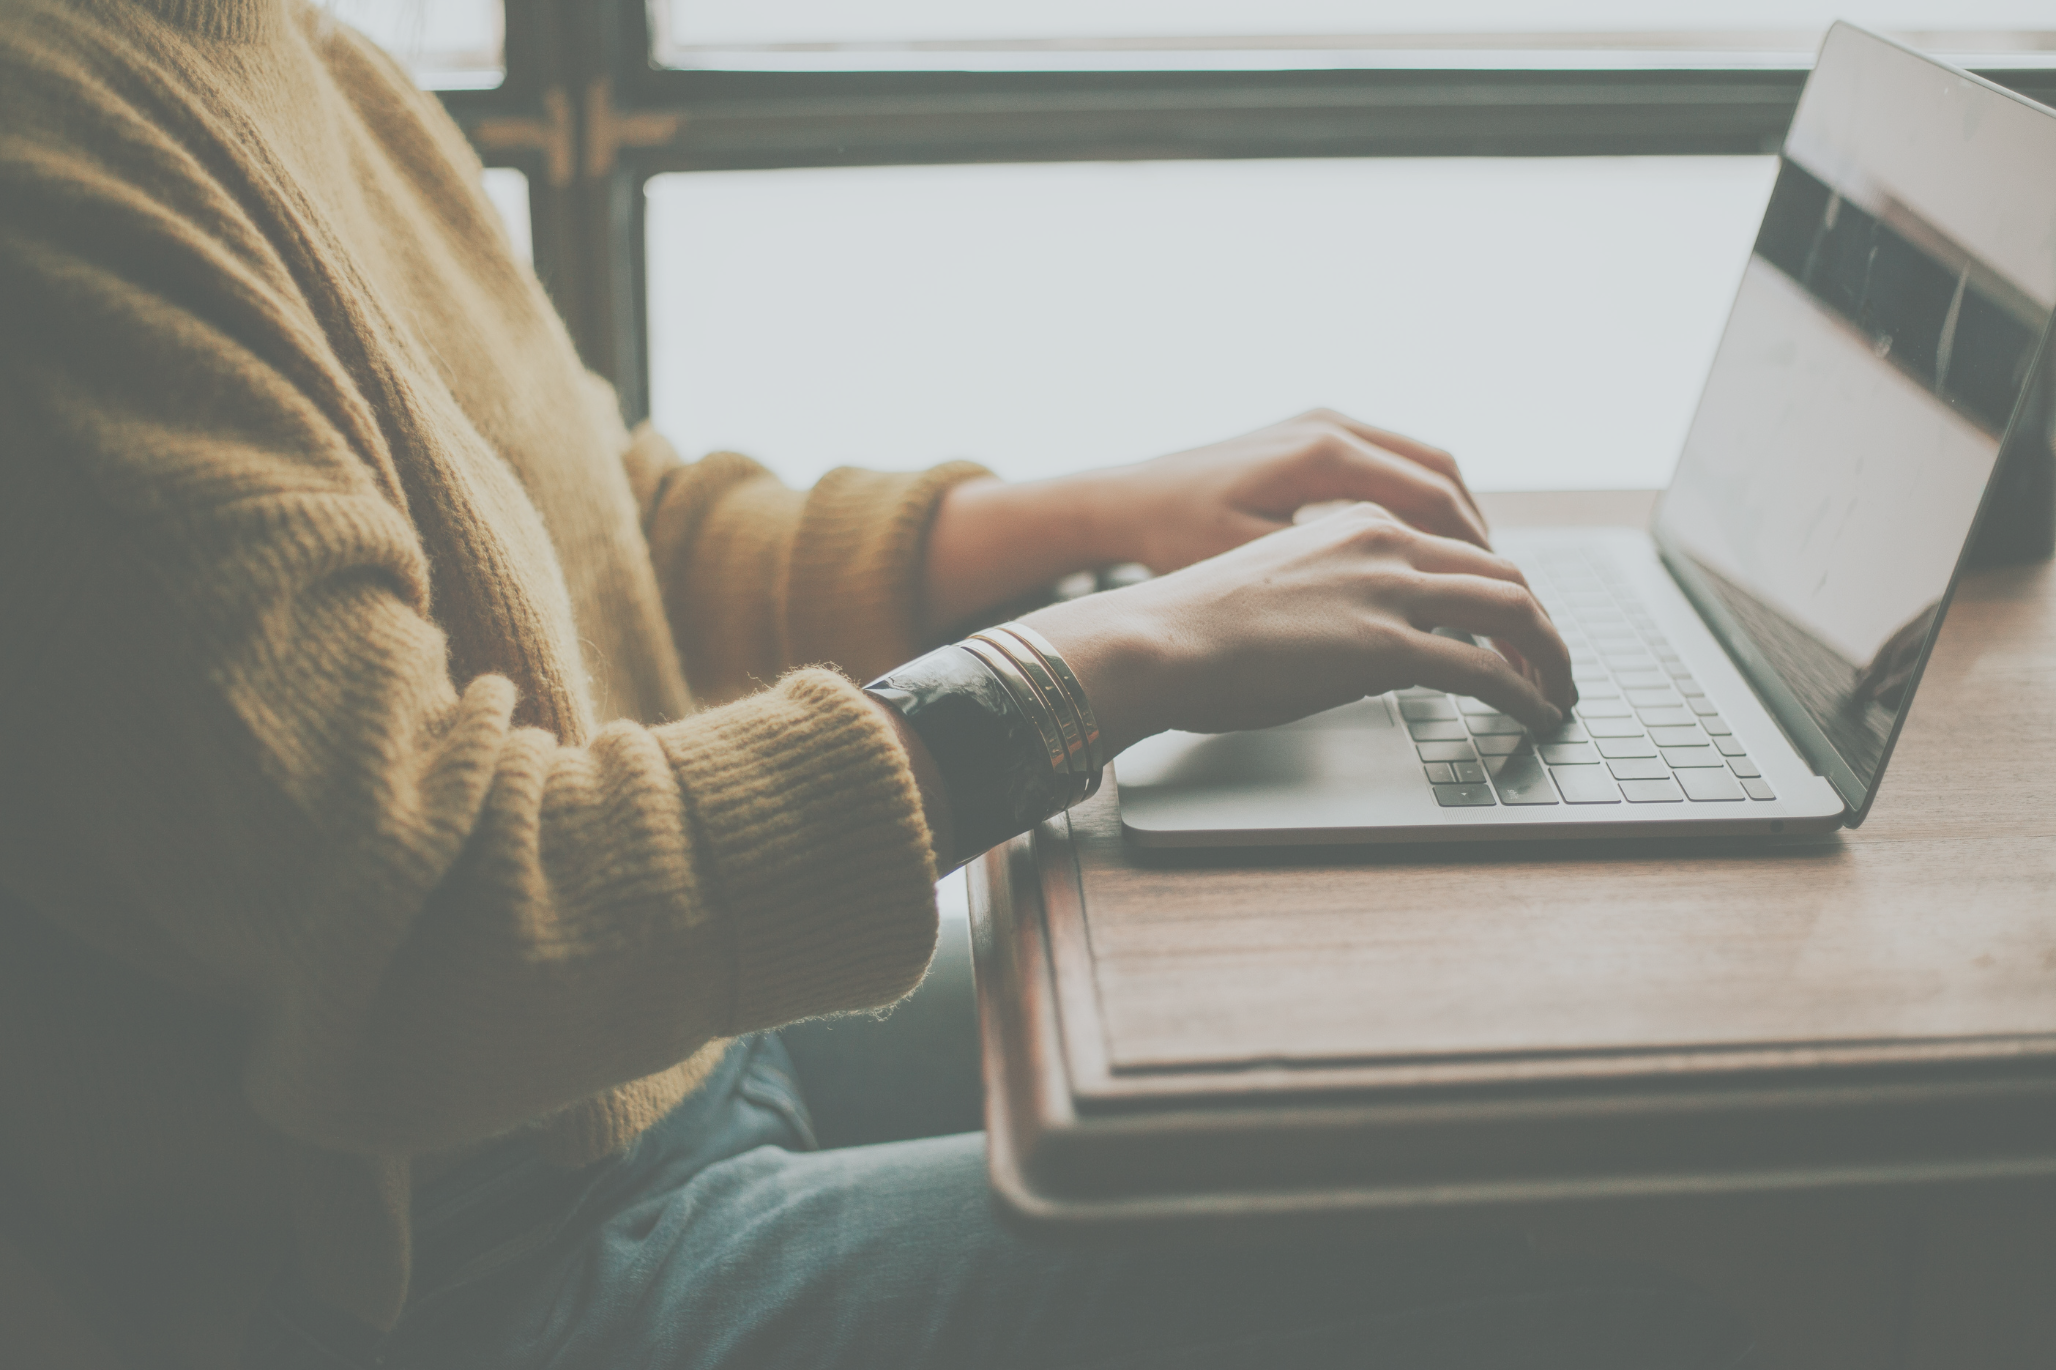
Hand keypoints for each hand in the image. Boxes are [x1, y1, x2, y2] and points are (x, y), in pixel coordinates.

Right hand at [1018, 503, 1573, 757]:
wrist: (1155, 639)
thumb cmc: (1193, 627)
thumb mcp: (1277, 589)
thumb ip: (1334, 599)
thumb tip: (1360, 646)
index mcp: (1356, 523)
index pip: (1458, 548)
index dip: (1500, 591)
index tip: (1513, 627)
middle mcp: (1383, 542)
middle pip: (1501, 572)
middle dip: (1540, 623)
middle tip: (1554, 663)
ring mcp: (1388, 591)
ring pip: (1511, 610)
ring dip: (1549, 655)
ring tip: (1559, 692)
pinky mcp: (1386, 646)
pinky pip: (1486, 669)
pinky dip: (1525, 692)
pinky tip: (1536, 714)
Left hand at [1089, 408, 1488, 573]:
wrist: (1123, 500)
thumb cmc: (1174, 538)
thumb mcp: (1254, 566)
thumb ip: (1334, 582)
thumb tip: (1410, 615)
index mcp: (1323, 455)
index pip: (1434, 501)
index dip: (1475, 555)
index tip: (1499, 600)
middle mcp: (1331, 426)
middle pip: (1441, 477)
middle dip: (1479, 538)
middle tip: (1504, 593)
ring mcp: (1322, 423)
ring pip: (1423, 464)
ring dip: (1455, 517)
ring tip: (1476, 574)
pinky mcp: (1311, 433)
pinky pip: (1391, 461)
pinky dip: (1421, 501)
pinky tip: (1424, 547)